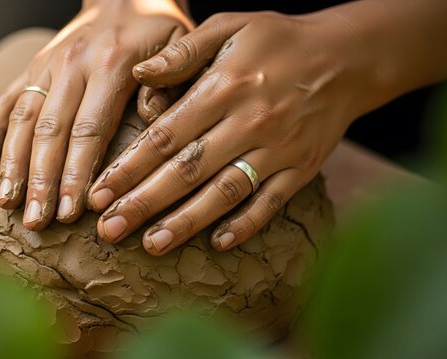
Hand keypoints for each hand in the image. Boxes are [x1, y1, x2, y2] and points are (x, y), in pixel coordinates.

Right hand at [0, 0, 191, 229]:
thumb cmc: (158, 29)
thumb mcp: (180, 46)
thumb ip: (171, 82)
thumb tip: (154, 122)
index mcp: (111, 65)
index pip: (89, 129)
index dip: (76, 173)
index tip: (71, 212)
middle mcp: (72, 65)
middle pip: (51, 132)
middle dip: (42, 181)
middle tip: (36, 222)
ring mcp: (47, 65)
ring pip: (23, 120)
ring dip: (14, 165)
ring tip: (9, 205)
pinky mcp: (32, 67)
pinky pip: (6, 100)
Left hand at [87, 11, 376, 254]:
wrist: (348, 58)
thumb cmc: (278, 40)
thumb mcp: (229, 27)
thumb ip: (182, 51)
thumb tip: (138, 72)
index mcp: (224, 87)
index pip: (166, 135)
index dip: (129, 167)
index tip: (97, 193)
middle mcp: (249, 122)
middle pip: (188, 170)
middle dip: (144, 203)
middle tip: (108, 230)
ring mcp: (278, 149)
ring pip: (225, 193)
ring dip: (186, 222)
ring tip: (150, 245)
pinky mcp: (301, 168)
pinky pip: (271, 202)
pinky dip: (245, 225)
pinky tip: (217, 243)